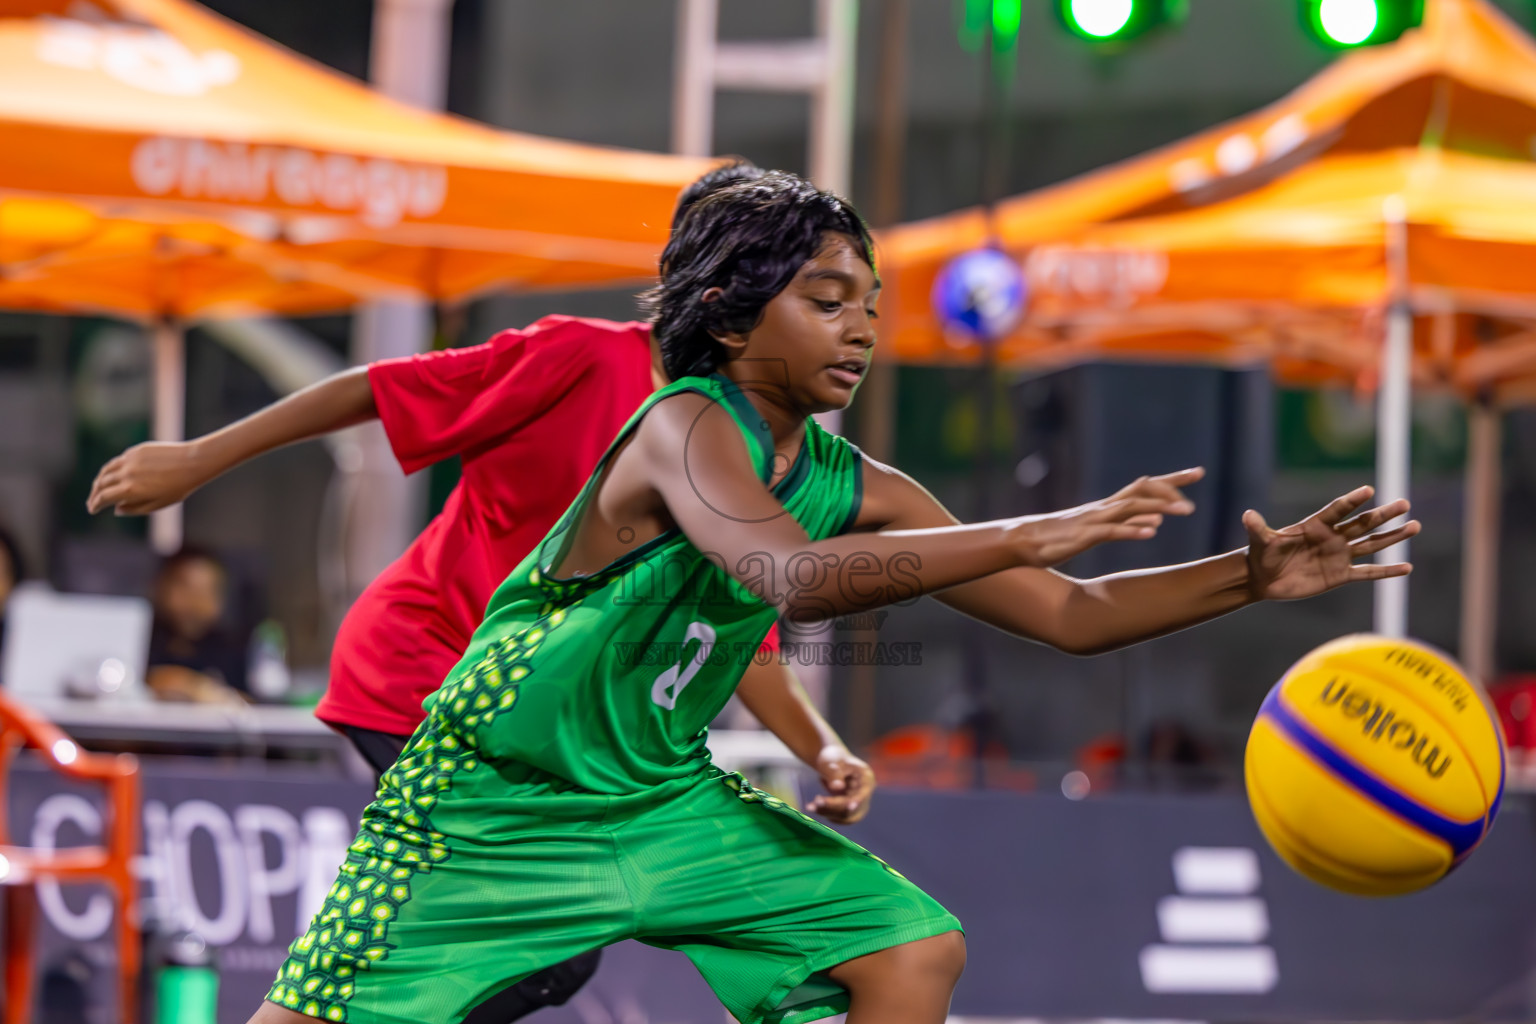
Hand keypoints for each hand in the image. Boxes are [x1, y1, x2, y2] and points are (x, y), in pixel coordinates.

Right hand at [87, 441, 209, 515]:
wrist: (194, 462)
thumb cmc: (180, 487)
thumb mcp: (159, 504)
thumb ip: (135, 508)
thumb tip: (116, 509)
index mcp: (131, 490)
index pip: (103, 498)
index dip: (95, 505)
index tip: (92, 510)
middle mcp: (127, 474)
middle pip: (101, 484)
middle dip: (94, 495)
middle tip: (92, 502)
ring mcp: (130, 460)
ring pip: (106, 471)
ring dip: (99, 481)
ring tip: (97, 488)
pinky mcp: (136, 451)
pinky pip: (117, 461)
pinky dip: (110, 469)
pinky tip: (111, 474)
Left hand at [807, 746, 875, 823]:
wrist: (830, 761)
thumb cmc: (832, 757)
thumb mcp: (831, 761)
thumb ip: (834, 774)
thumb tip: (838, 787)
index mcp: (866, 776)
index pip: (864, 792)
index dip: (858, 800)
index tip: (850, 807)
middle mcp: (864, 791)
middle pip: (853, 807)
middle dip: (834, 807)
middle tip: (815, 802)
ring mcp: (858, 801)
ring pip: (846, 815)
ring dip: (828, 813)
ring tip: (811, 806)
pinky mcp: (848, 808)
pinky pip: (839, 816)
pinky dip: (826, 813)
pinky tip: (813, 807)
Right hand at [1008, 467, 1203, 567]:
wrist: (1023, 541)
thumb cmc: (1059, 537)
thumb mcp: (1098, 529)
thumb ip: (1127, 522)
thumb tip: (1157, 520)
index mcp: (1108, 505)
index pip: (1145, 486)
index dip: (1172, 479)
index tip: (1197, 472)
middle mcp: (1104, 507)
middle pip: (1143, 488)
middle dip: (1172, 484)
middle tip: (1199, 476)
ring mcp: (1094, 519)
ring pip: (1131, 506)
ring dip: (1161, 507)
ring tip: (1187, 511)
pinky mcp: (1084, 536)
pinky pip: (1111, 531)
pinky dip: (1132, 529)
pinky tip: (1151, 532)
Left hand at [1244, 486, 1418, 600]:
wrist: (1264, 578)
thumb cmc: (1261, 555)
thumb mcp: (1260, 542)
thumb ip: (1257, 529)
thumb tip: (1247, 515)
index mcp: (1315, 525)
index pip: (1337, 510)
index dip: (1351, 500)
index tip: (1369, 490)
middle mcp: (1332, 538)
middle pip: (1362, 523)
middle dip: (1383, 515)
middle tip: (1405, 503)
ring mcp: (1339, 556)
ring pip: (1371, 545)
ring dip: (1392, 537)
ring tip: (1415, 526)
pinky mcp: (1340, 576)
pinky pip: (1368, 573)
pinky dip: (1386, 571)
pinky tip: (1406, 567)